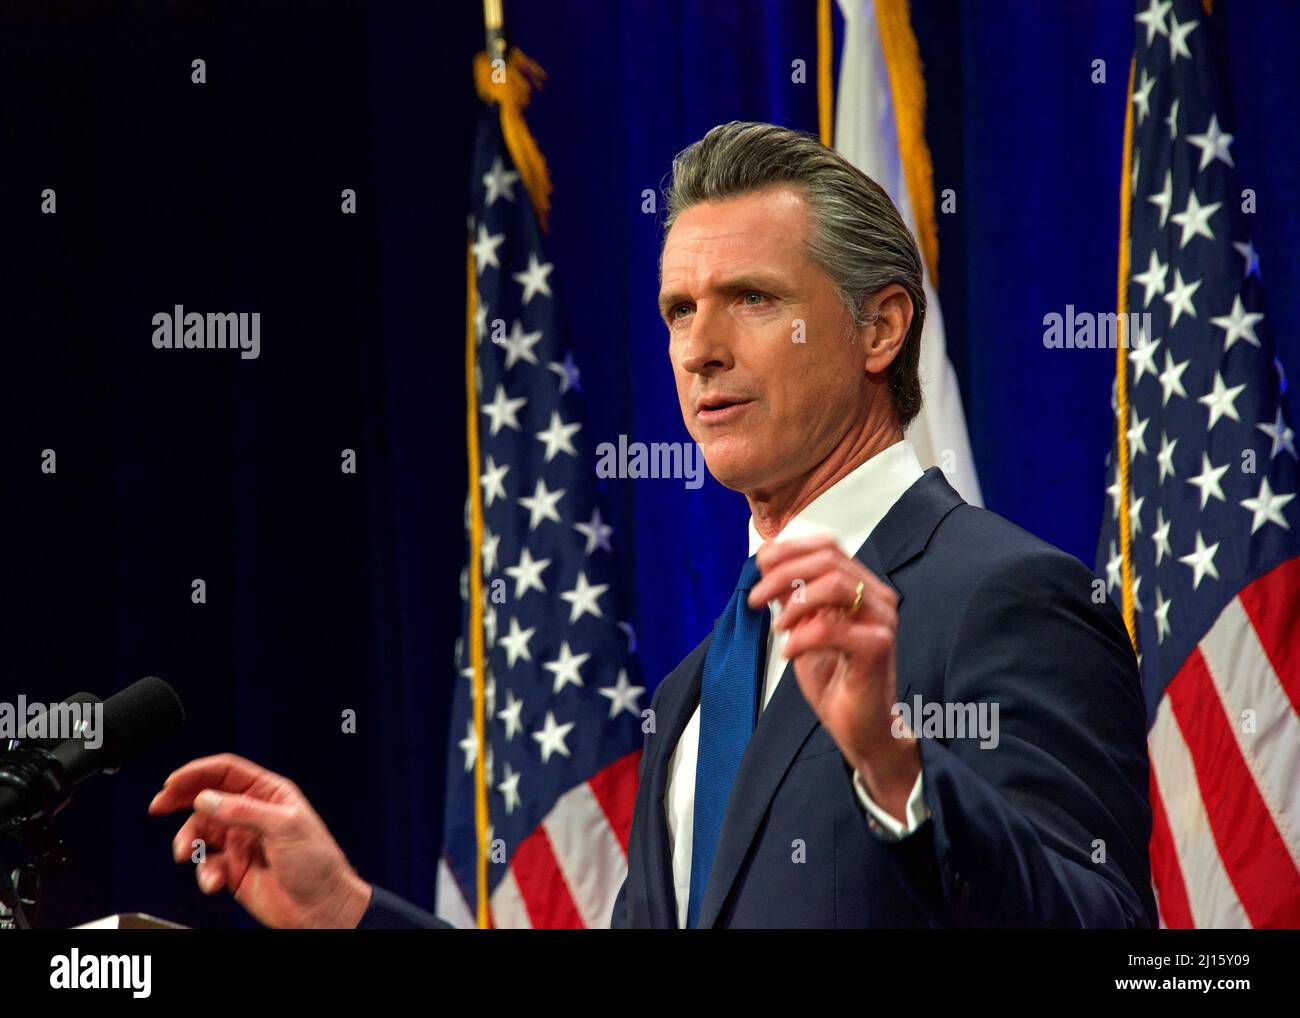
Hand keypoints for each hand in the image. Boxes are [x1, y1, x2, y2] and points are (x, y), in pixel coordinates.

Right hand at [148, 752, 371, 928]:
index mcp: (269, 794)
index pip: (227, 772)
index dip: (198, 772)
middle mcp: (252, 814)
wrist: (321, 907)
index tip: (173, 782)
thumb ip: (243, 810)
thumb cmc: (317, 863)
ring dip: (189, 841)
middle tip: (158, 806)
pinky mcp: (233, 869)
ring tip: (185, 854)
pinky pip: (206, 864)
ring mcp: (241, 841)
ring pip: (201, 832)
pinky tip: (214, 881)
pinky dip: (204, 872)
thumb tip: (206, 798)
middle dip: (180, 800)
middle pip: (208, 797)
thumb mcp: (284, 826)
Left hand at [748, 535, 919, 819]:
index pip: (828, 547)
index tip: (759, 564)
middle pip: (828, 559)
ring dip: (792, 602)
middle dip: (781, 573)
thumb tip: (769, 564)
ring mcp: (881, 620)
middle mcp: (877, 598)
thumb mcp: (804, 629)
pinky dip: (800, 638)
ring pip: (833, 585)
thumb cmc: (836, 680)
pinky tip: (789, 652)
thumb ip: (793, 597)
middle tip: (755, 598)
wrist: (861, 727)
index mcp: (862, 588)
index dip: (790, 548)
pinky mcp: (877, 647)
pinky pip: (829, 629)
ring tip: (778, 627)